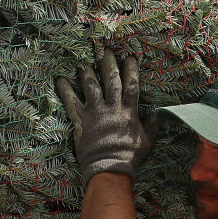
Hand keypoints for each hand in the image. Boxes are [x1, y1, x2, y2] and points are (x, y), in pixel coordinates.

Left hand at [56, 51, 157, 187]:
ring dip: (87, 72)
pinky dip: (65, 90)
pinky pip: (71, 101)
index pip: (132, 85)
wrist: (109, 168)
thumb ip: (151, 127)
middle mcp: (112, 107)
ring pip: (91, 86)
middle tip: (105, 51)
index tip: (130, 58)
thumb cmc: (129, 157)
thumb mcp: (147, 142)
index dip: (131, 70)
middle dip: (108, 64)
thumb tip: (157, 115)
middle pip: (111, 80)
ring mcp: (96, 112)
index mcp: (129, 111)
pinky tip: (60, 79)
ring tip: (84, 61)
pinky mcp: (81, 120)